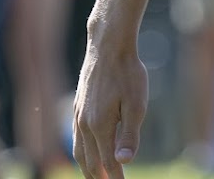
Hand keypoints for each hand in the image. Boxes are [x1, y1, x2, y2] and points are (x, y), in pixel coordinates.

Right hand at [72, 38, 147, 176]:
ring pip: (79, 152)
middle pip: (89, 162)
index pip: (107, 162)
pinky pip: (76, 138)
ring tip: (98, 176)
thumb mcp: (136, 104)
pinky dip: (82, 152)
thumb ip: (129, 134)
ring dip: (88, 167)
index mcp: (99, 127)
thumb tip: (124, 161)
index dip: (116, 177)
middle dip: (99, 177)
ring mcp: (78, 116)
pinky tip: (88, 151)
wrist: (107, 47)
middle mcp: (84, 125)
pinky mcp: (77, 108)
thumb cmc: (128, 73)